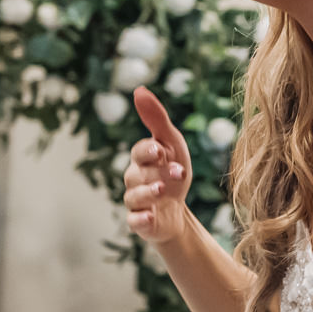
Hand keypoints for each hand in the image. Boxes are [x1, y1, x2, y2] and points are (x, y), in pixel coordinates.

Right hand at [124, 87, 194, 244]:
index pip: (139, 151)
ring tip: (162, 191)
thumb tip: (139, 90)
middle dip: (157, 173)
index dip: (149, 151)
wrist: (179, 211)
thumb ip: (156, 119)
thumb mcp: (172, 144)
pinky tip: (149, 217)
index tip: (162, 151)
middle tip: (177, 173)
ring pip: (134, 196)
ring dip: (148, 193)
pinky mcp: (139, 222)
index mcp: (142, 159)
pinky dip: (140, 219)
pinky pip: (133, 221)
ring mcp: (135, 201)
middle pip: (137, 174)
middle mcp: (134, 179)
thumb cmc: (173, 172)